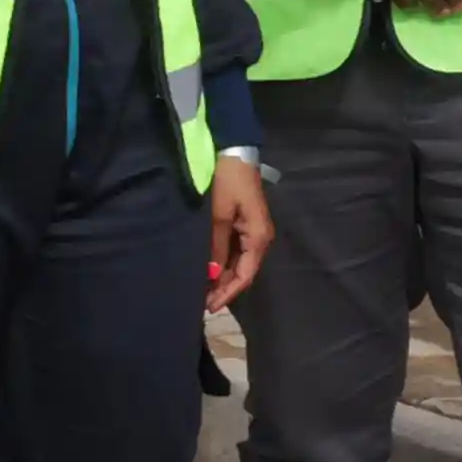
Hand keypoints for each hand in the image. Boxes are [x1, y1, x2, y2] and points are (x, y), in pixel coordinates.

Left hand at [204, 156, 274, 313]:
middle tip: (201, 303)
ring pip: (238, 262)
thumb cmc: (227, 183)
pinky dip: (222, 262)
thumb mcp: (218, 215)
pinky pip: (235, 250)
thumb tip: (210, 273)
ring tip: (202, 291)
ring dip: (222, 277)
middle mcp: (259, 238)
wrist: (233, 154)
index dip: (228, 293)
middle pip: (243, 271)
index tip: (210, 307)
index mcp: (258, 237)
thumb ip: (215, 245)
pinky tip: (208, 270)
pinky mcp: (243, 224)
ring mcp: (252, 231)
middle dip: (223, 288)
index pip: (245, 275)